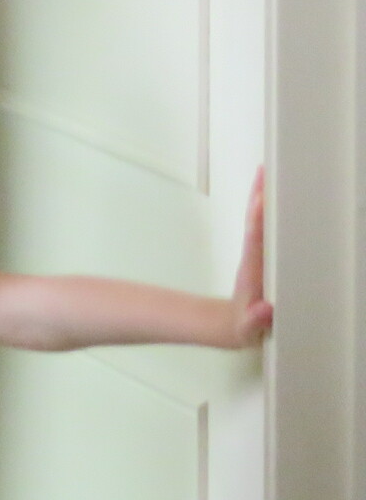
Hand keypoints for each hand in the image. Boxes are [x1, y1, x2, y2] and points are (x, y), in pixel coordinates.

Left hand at [225, 168, 272, 348]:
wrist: (226, 325)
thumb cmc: (241, 326)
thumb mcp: (247, 329)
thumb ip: (254, 321)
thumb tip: (265, 310)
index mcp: (252, 271)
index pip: (255, 241)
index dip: (259, 221)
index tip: (262, 199)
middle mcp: (253, 258)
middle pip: (255, 221)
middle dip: (260, 196)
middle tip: (266, 170)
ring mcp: (255, 256)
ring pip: (258, 221)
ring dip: (262, 197)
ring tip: (269, 173)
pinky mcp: (259, 257)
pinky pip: (263, 228)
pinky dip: (267, 210)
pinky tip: (274, 198)